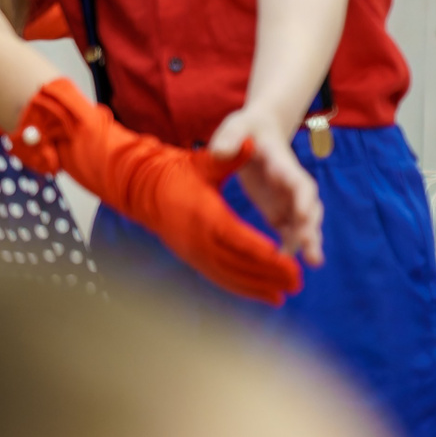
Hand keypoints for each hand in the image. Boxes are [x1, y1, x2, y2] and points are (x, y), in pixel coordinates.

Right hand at [12, 78, 302, 305]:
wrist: (140, 186)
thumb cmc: (176, 171)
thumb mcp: (204, 162)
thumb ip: (231, 156)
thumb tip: (252, 140)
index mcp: (203, 215)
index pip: (239, 240)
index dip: (265, 255)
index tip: (289, 265)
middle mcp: (196, 238)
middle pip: (237, 263)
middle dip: (268, 275)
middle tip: (295, 283)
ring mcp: (191, 250)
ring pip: (228, 275)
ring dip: (255, 287)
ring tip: (281, 296)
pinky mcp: (190, 256)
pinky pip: (217, 276)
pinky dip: (239, 286)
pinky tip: (259, 293)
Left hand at [209, 107, 324, 266]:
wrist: (255, 131)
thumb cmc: (245, 128)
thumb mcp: (236, 126)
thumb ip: (229, 138)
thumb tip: (221, 152)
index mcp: (282, 164)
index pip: (299, 182)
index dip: (303, 199)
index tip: (303, 215)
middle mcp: (290, 185)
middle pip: (308, 208)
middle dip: (310, 228)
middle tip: (310, 250)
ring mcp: (286, 199)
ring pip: (303, 223)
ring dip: (307, 242)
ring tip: (312, 263)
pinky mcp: (277, 210)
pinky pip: (288, 230)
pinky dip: (289, 246)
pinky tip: (283, 264)